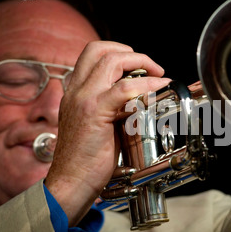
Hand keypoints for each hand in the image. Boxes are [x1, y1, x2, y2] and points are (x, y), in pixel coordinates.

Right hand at [45, 41, 169, 225]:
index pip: (92, 55)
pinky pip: (124, 88)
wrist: (72, 182)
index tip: (139, 66)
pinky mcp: (94, 113)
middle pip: (100, 50)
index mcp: (75, 92)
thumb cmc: (86, 160)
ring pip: (111, 60)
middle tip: (151, 67)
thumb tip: (138, 100)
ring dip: (140, 61)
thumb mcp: (98, 125)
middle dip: (131, 52)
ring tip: (157, 75)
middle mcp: (76, 91)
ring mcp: (83, 99)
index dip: (118, 52)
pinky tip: (159, 87)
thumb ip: (112, 108)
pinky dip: (146, 84)